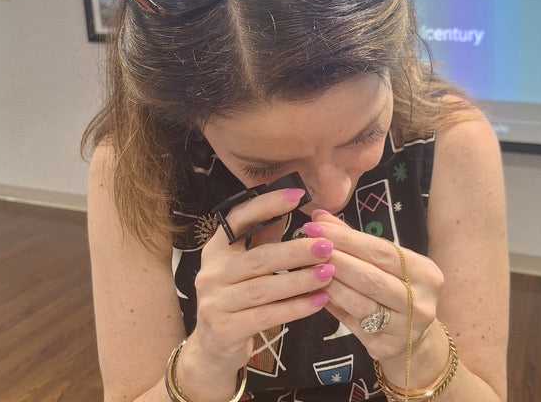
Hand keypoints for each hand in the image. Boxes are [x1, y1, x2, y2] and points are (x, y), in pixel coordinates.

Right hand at [186, 188, 335, 371]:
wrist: (212, 347)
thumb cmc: (236, 298)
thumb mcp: (245, 265)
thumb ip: (263, 238)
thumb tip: (290, 205)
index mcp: (216, 249)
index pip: (239, 218)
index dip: (267, 204)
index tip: (298, 194)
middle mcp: (211, 272)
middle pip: (259, 257)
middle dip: (296, 251)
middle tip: (327, 246)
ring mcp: (215, 302)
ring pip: (264, 288)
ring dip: (300, 280)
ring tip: (329, 272)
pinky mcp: (225, 329)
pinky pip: (266, 316)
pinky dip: (295, 308)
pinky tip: (319, 301)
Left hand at [305, 209, 444, 360]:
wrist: (413, 340)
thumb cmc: (395, 290)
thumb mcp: (385, 263)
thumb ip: (354, 239)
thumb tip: (319, 216)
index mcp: (426, 273)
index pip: (381, 250)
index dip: (346, 238)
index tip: (316, 226)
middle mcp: (421, 301)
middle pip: (371, 277)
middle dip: (335, 259)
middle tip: (306, 246)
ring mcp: (405, 328)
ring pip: (360, 303)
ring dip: (330, 284)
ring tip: (307, 269)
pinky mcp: (386, 347)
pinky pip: (351, 323)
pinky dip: (331, 305)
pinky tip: (314, 292)